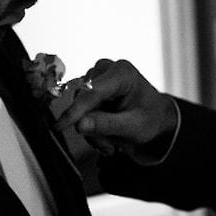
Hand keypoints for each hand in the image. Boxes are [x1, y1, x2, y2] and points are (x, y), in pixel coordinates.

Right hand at [53, 58, 179, 162]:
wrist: (156, 116)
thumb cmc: (151, 117)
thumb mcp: (134, 126)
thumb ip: (107, 124)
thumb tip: (79, 124)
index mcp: (122, 73)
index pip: (92, 92)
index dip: (76, 111)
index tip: (60, 126)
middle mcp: (106, 69)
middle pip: (83, 102)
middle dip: (93, 128)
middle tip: (110, 146)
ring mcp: (96, 77)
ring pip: (80, 110)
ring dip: (94, 131)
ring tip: (113, 141)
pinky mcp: (89, 88)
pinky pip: (80, 111)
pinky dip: (92, 127)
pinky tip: (107, 135)